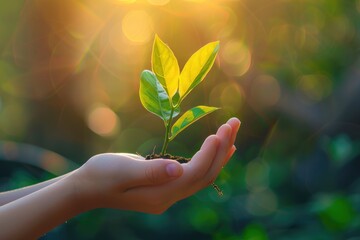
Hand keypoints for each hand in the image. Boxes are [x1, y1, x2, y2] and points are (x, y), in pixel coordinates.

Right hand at [71, 117, 239, 213]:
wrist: (87, 188)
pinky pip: (194, 174)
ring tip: (231, 132)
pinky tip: (214, 147)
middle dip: (222, 149)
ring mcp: (168, 193)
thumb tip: (177, 169)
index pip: (194, 174)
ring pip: (202, 175)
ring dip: (219, 153)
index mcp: (160, 194)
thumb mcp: (122, 171)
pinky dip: (207, 159)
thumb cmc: (101, 175)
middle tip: (234, 123)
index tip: (218, 132)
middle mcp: (169, 197)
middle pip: (205, 175)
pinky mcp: (165, 185)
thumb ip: (150, 171)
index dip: (209, 154)